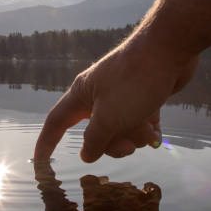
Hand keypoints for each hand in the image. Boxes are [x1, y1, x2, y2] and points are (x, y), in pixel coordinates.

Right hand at [34, 34, 198, 162]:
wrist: (170, 48)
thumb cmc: (135, 80)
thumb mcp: (109, 117)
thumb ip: (95, 140)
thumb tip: (86, 155)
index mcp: (82, 95)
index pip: (56, 122)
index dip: (46, 143)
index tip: (39, 163)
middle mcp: (98, 95)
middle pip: (97, 135)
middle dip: (114, 145)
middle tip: (129, 144)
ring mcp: (122, 95)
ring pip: (122, 131)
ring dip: (136, 135)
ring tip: (148, 127)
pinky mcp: (144, 96)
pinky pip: (140, 124)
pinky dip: (148, 131)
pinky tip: (157, 132)